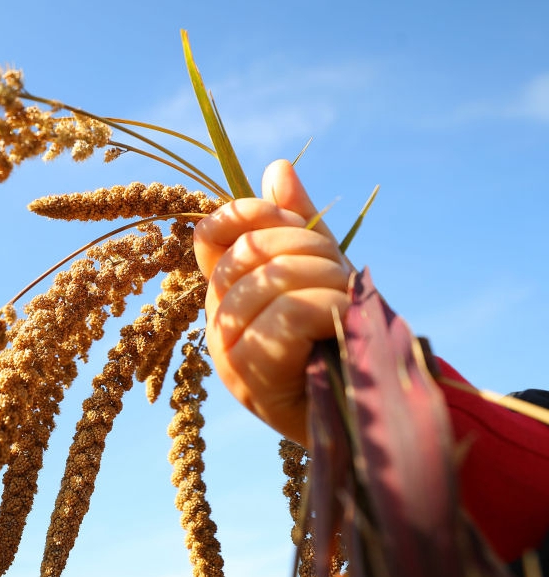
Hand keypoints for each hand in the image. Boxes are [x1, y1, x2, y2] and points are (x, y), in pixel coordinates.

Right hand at [192, 160, 351, 445]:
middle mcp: (217, 318)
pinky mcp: (248, 377)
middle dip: (306, 246)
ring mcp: (226, 350)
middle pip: (246, 252)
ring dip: (323, 281)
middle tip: (340, 271)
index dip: (249, 214)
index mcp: (227, 290)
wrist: (366, 409)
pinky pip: (284, 316)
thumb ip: (297, 225)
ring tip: (347, 301)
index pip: (210, 234)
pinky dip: (325, 307)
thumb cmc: (341, 337)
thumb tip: (277, 168)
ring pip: (268, 282)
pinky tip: (343, 319)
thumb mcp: (322, 271)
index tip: (295, 221)